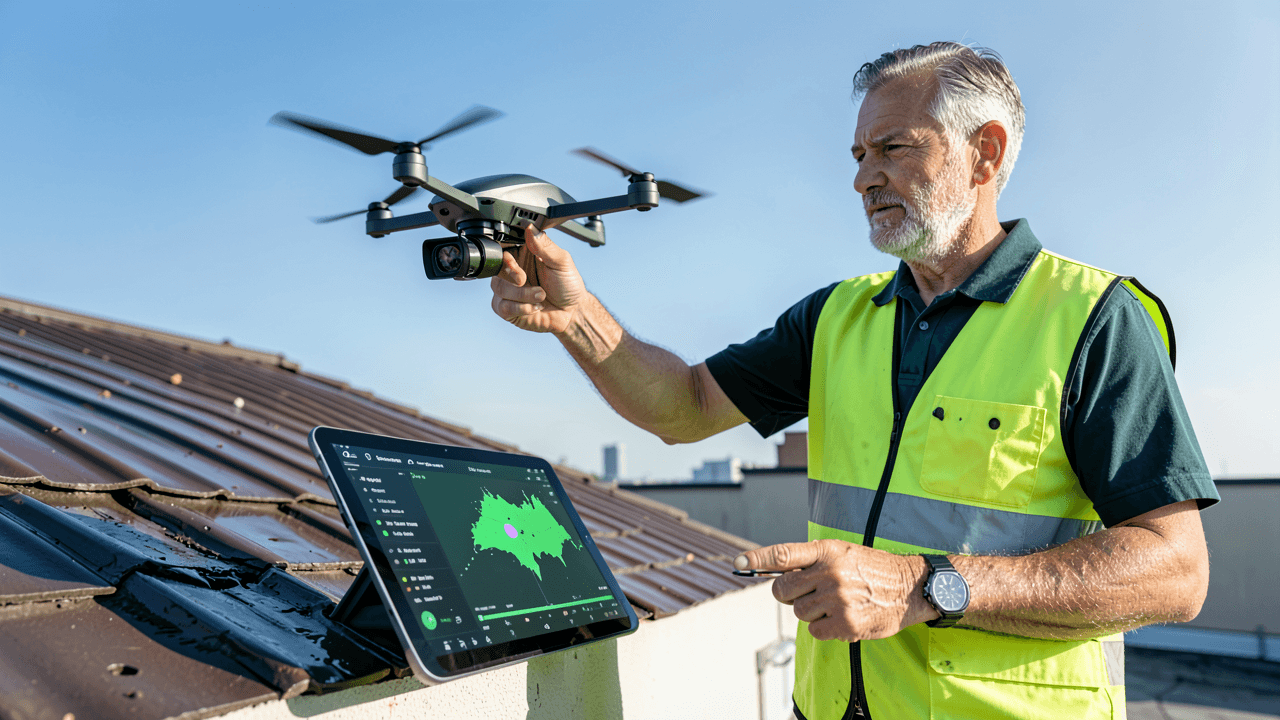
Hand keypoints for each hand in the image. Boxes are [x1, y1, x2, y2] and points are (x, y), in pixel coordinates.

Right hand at [489, 225, 586, 333]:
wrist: (571, 312)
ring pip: (499, 287)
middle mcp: (512, 269)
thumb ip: (545, 245)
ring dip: (522, 295)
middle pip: (496, 266)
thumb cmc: (567, 284)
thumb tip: (530, 228)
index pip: (503, 246)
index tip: (514, 262)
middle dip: (510, 275)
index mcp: (523, 253)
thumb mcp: (561, 261)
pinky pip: (502, 306)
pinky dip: (521, 308)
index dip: (505, 254)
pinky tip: (535, 306)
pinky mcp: (506, 308)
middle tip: (524, 280)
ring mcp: (507, 289)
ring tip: (541, 296)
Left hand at [736, 540, 934, 641]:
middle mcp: (830, 573)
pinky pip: (814, 630)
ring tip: (834, 603)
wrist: (909, 587)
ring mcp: (837, 599)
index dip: (757, 559)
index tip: (739, 562)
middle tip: (806, 592)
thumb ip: (810, 560)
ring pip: (798, 612)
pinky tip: (842, 617)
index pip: (783, 554)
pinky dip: (824, 627)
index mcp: (827, 551)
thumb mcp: (842, 552)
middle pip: (782, 590)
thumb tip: (774, 570)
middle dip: (788, 594)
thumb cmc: (871, 569)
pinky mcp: (845, 623)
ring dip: (811, 611)